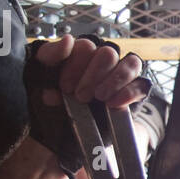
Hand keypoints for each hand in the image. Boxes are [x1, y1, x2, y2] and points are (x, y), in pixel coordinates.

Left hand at [24, 35, 150, 176]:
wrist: (62, 138)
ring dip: (114, 79)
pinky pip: (140, 86)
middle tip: (81, 96)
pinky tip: (114, 102)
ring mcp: (120, 77)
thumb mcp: (39, 79)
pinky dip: (129, 92)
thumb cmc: (50, 106)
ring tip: (100, 98)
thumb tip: (68, 40)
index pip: (85, 47)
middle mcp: (103, 62)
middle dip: (94, 75)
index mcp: (80, 55)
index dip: (76, 65)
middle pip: (108, 53)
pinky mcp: (133, 94)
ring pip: (130, 63)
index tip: (65, 86)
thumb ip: (49, 56)